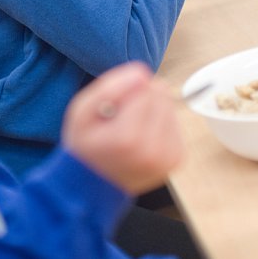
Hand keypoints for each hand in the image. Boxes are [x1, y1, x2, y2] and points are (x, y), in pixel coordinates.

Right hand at [62, 62, 184, 194]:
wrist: (94, 185)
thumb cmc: (86, 145)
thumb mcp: (81, 111)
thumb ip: (109, 87)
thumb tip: (142, 73)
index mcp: (128, 139)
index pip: (146, 89)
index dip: (127, 91)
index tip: (113, 109)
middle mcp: (153, 151)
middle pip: (162, 95)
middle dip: (142, 98)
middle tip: (121, 119)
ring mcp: (168, 158)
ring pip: (170, 107)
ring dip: (152, 111)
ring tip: (130, 129)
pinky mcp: (176, 159)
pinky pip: (175, 123)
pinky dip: (159, 124)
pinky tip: (142, 137)